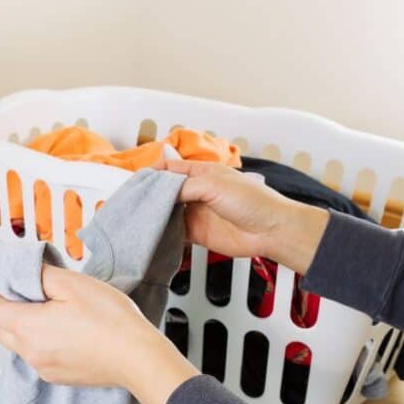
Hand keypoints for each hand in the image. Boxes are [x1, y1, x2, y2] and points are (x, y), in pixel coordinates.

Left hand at [0, 264, 198, 403]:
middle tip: (38, 297)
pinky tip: (70, 333)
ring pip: (19, 345)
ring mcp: (43, 368)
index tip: (20, 284)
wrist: (137, 358)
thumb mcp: (73, 283)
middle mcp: (29, 352)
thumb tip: (24, 270)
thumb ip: (40, 274)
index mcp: (27, 327)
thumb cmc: (110, 320)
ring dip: (28, 328)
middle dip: (11, 311)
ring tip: (58, 315)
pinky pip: (38, 357)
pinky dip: (44, 344)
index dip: (1, 292)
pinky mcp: (57, 378)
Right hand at [155, 159, 330, 273]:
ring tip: (139, 219)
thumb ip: (185, 186)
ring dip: (155, 215)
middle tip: (134, 202)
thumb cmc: (253, 201)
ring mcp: (196, 212)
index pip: (170, 168)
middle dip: (150, 196)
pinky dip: (164, 233)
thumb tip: (163, 192)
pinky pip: (174, 232)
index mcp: (202, 172)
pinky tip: (155, 234)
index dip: (153, 173)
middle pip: (165, 191)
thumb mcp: (214, 185)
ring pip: (167, 212)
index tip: (138, 181)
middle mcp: (197, 191)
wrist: (270, 231)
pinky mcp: (197, 233)